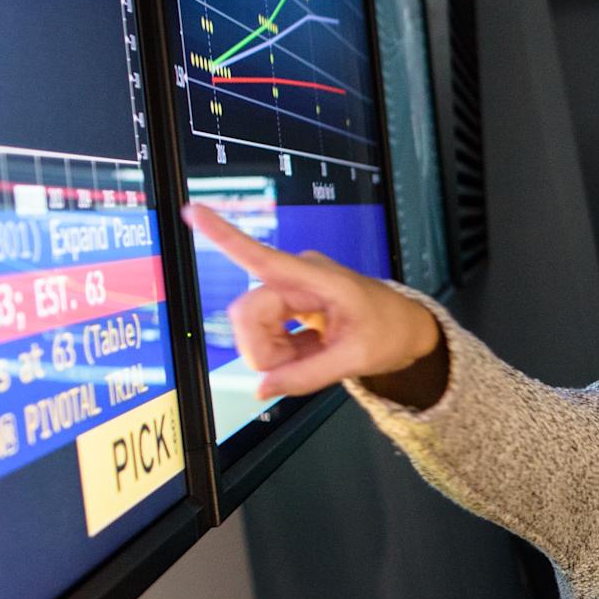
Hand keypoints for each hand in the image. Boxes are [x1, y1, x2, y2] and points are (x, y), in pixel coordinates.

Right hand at [182, 203, 440, 398]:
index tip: (191, 210)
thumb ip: (307, 376)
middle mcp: (296, 277)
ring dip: (273, 353)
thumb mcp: (355, 359)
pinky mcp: (287, 306)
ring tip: (310, 355)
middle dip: (262, 349)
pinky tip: (307, 351)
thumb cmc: (389, 331)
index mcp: (316, 278)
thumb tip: (262, 388)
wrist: (406, 328)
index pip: (262, 257)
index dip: (223, 236)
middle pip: (248, 314)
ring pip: (251, 328)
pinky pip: (264, 335)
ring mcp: (290, 291)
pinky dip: (281, 353)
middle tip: (293, 367)